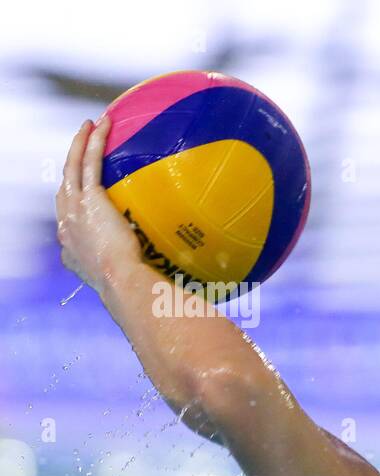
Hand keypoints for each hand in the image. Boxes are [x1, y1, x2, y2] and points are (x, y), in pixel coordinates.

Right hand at [55, 117, 143, 294]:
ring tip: (89, 126)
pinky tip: (100, 125)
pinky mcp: (88, 198)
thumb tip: (155, 273)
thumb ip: (130, 267)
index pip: (68, 216)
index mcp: (71, 245)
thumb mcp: (122, 277)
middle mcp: (65, 225)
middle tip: (80, 147)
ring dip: (79, 144)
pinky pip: (88, 163)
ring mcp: (73, 209)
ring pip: (71, 168)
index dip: (72, 200)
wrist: (121, 281)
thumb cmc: (129, 286)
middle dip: (70, 165)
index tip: (82, 191)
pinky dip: (92, 142)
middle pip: (64, 186)